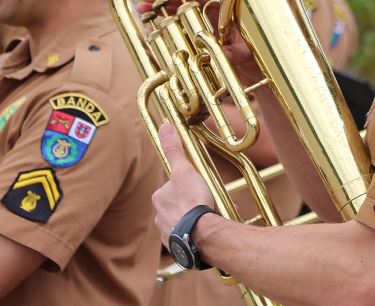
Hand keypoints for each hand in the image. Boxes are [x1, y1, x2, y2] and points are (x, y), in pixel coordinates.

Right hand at [139, 0, 263, 85]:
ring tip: (141, 10)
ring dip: (159, 13)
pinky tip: (149, 32)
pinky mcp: (196, 45)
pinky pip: (177, 35)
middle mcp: (212, 18)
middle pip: (185, 2)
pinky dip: (163, 33)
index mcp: (225, 11)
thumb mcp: (248, 53)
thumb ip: (237, 52)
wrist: (253, 76)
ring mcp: (203, 30)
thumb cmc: (255, 58)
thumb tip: (226, 53)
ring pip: (178, 17)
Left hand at [151, 123, 215, 246]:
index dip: (189, 185)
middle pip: (179, 205)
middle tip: (210, 202)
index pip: (174, 187)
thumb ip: (174, 149)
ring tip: (214, 217)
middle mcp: (160, 217)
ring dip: (198, 219)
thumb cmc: (192, 201)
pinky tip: (210, 231)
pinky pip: (190, 237)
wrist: (201, 234)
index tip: (201, 187)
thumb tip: (165, 127)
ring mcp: (168, 233)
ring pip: (185, 221)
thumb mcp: (185, 169)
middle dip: (194, 203)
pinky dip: (199, 234)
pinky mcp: (179, 247)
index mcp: (160, 198)